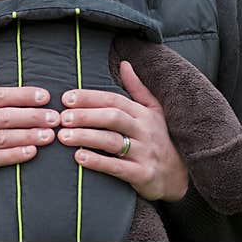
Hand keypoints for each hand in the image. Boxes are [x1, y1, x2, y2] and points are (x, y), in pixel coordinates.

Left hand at [56, 60, 188, 201]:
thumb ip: (137, 88)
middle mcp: (145, 130)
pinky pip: (118, 167)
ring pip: (112, 141)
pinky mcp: (143, 174)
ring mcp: (145, 153)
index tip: (66, 98)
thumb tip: (124, 63)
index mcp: (143, 113)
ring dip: (86, 137)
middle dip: (85, 116)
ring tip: (63, 136)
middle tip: (62, 118)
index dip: (89, 98)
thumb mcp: (154, 111)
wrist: (180, 177)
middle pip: (112, 117)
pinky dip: (97, 162)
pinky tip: (79, 157)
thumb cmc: (160, 140)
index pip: (114, 100)